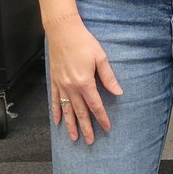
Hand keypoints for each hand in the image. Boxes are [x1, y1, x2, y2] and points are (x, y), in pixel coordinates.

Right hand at [46, 15, 122, 144]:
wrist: (63, 32)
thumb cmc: (84, 42)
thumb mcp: (100, 58)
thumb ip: (108, 77)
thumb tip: (118, 92)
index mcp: (84, 82)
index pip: (95, 105)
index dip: (101, 118)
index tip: (106, 128)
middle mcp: (71, 87)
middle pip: (80, 112)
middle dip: (86, 128)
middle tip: (90, 141)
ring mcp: (61, 85)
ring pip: (66, 110)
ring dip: (70, 125)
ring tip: (74, 138)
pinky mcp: (54, 81)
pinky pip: (55, 100)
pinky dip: (56, 112)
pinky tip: (57, 122)